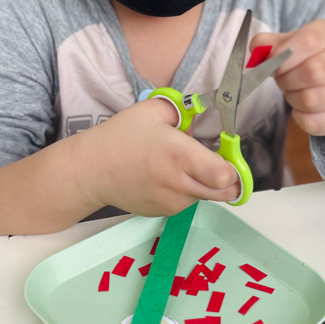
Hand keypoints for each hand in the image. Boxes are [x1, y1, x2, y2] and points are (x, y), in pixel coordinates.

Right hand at [85, 97, 240, 215]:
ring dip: (205, 183)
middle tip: (216, 160)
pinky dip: (186, 191)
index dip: (233, 164)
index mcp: (180, 156)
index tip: (227, 151)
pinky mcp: (163, 212)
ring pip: (206, 196)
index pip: (226, 175)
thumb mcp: (152, 110)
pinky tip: (167, 176)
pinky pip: (187, 203)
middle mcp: (179, 184)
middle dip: (228, 177)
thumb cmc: (120, 138)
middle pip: (225, 192)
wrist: (91, 171)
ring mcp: (172, 202)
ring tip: (181, 165)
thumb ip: (184, 110)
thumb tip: (204, 114)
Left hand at [250, 20, 324, 153]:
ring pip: (313, 100)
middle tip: (282, 80)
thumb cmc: (312, 59)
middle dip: (287, 80)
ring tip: (293, 92)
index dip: (283, 56)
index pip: (309, 42)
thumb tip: (257, 49)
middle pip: (314, 71)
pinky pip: (316, 122)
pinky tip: (302, 108)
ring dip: (293, 99)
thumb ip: (270, 44)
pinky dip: (301, 118)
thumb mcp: (291, 44)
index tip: (271, 65)